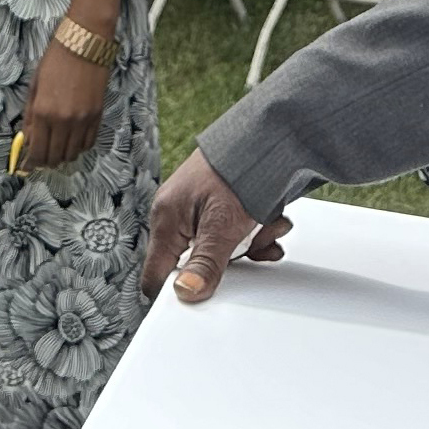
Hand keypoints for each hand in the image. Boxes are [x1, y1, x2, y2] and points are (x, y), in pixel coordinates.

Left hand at [17, 36, 110, 171]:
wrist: (85, 43)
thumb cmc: (55, 60)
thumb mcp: (35, 86)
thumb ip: (31, 115)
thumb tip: (28, 138)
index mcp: (43, 112)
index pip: (37, 151)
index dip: (31, 163)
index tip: (28, 167)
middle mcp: (63, 121)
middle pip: (55, 157)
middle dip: (46, 162)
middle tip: (42, 160)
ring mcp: (83, 120)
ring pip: (73, 153)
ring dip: (63, 156)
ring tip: (57, 150)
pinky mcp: (97, 115)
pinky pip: (89, 142)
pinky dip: (79, 147)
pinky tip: (73, 142)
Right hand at [140, 149, 293, 302]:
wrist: (270, 133)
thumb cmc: (237, 170)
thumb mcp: (222, 226)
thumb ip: (205, 264)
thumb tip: (186, 293)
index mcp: (166, 219)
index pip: (156, 275)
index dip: (177, 291)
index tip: (203, 295)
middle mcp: (179, 214)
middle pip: (197, 263)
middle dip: (231, 260)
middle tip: (252, 247)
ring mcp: (201, 208)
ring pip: (223, 248)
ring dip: (252, 242)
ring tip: (267, 226)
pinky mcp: (222, 203)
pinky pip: (237, 233)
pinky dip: (258, 231)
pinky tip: (271, 222)